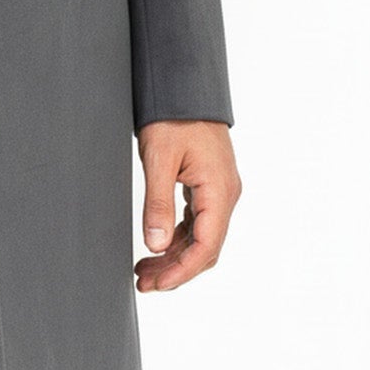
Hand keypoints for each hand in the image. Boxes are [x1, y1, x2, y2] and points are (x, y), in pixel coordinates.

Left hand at [133, 120, 240, 292]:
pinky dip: (177, 236)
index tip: (157, 284)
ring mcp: (218, 189)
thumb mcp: (159, 158)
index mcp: (219, 191)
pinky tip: (158, 244)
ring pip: (200, 236)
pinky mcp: (208, 183)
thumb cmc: (174, 115)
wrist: (184, 85)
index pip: (205, 247)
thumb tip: (155, 245)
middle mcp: (225, 194)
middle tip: (145, 282)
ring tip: (145, 269)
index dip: (181, 271)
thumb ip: (158, 203)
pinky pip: (197, 220)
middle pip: (204, 247)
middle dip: (176, 269)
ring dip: (175, 255)